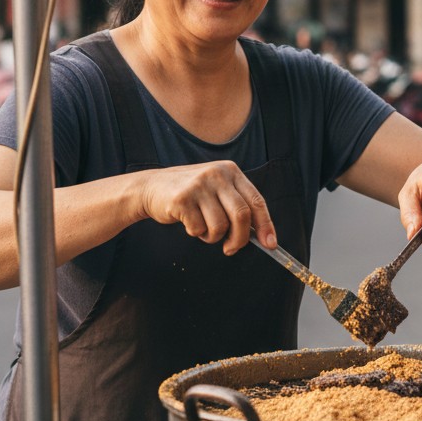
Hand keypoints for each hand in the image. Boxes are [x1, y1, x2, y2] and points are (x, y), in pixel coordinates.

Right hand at [136, 161, 274, 254]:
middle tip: (231, 249)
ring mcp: (199, 185)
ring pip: (220, 226)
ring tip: (202, 228)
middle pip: (241, 215)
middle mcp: (217, 174)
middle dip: (239, 239)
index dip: (265, 225)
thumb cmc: (191, 195)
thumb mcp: (217, 191)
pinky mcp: (182, 198)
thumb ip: (236, 207)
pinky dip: (196, 233)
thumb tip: (261, 237)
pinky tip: (187, 221)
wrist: (151, 188)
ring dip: (213, 237)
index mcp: (231, 171)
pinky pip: (199, 229)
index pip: (256, 201)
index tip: (270, 244)